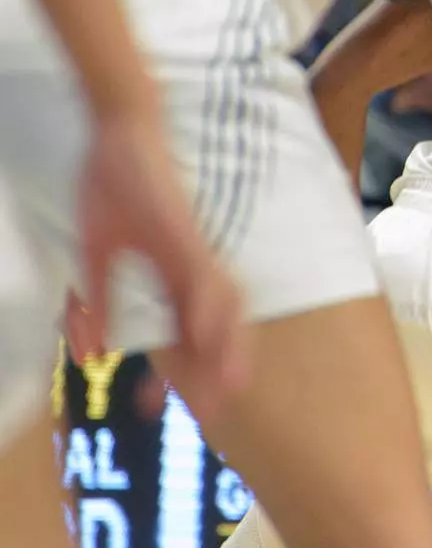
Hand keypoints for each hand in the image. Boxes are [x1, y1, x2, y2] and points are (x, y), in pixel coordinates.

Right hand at [74, 116, 247, 424]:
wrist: (122, 131)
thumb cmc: (113, 187)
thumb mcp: (95, 253)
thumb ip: (95, 301)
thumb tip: (90, 355)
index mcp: (172, 276)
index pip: (181, 333)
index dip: (177, 371)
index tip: (160, 409)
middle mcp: (191, 269)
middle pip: (214, 330)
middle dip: (213, 373)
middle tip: (205, 416)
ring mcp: (192, 251)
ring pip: (221, 309)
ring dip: (224, 349)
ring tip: (224, 389)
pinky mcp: (185, 233)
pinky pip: (203, 274)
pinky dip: (207, 306)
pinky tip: (205, 334)